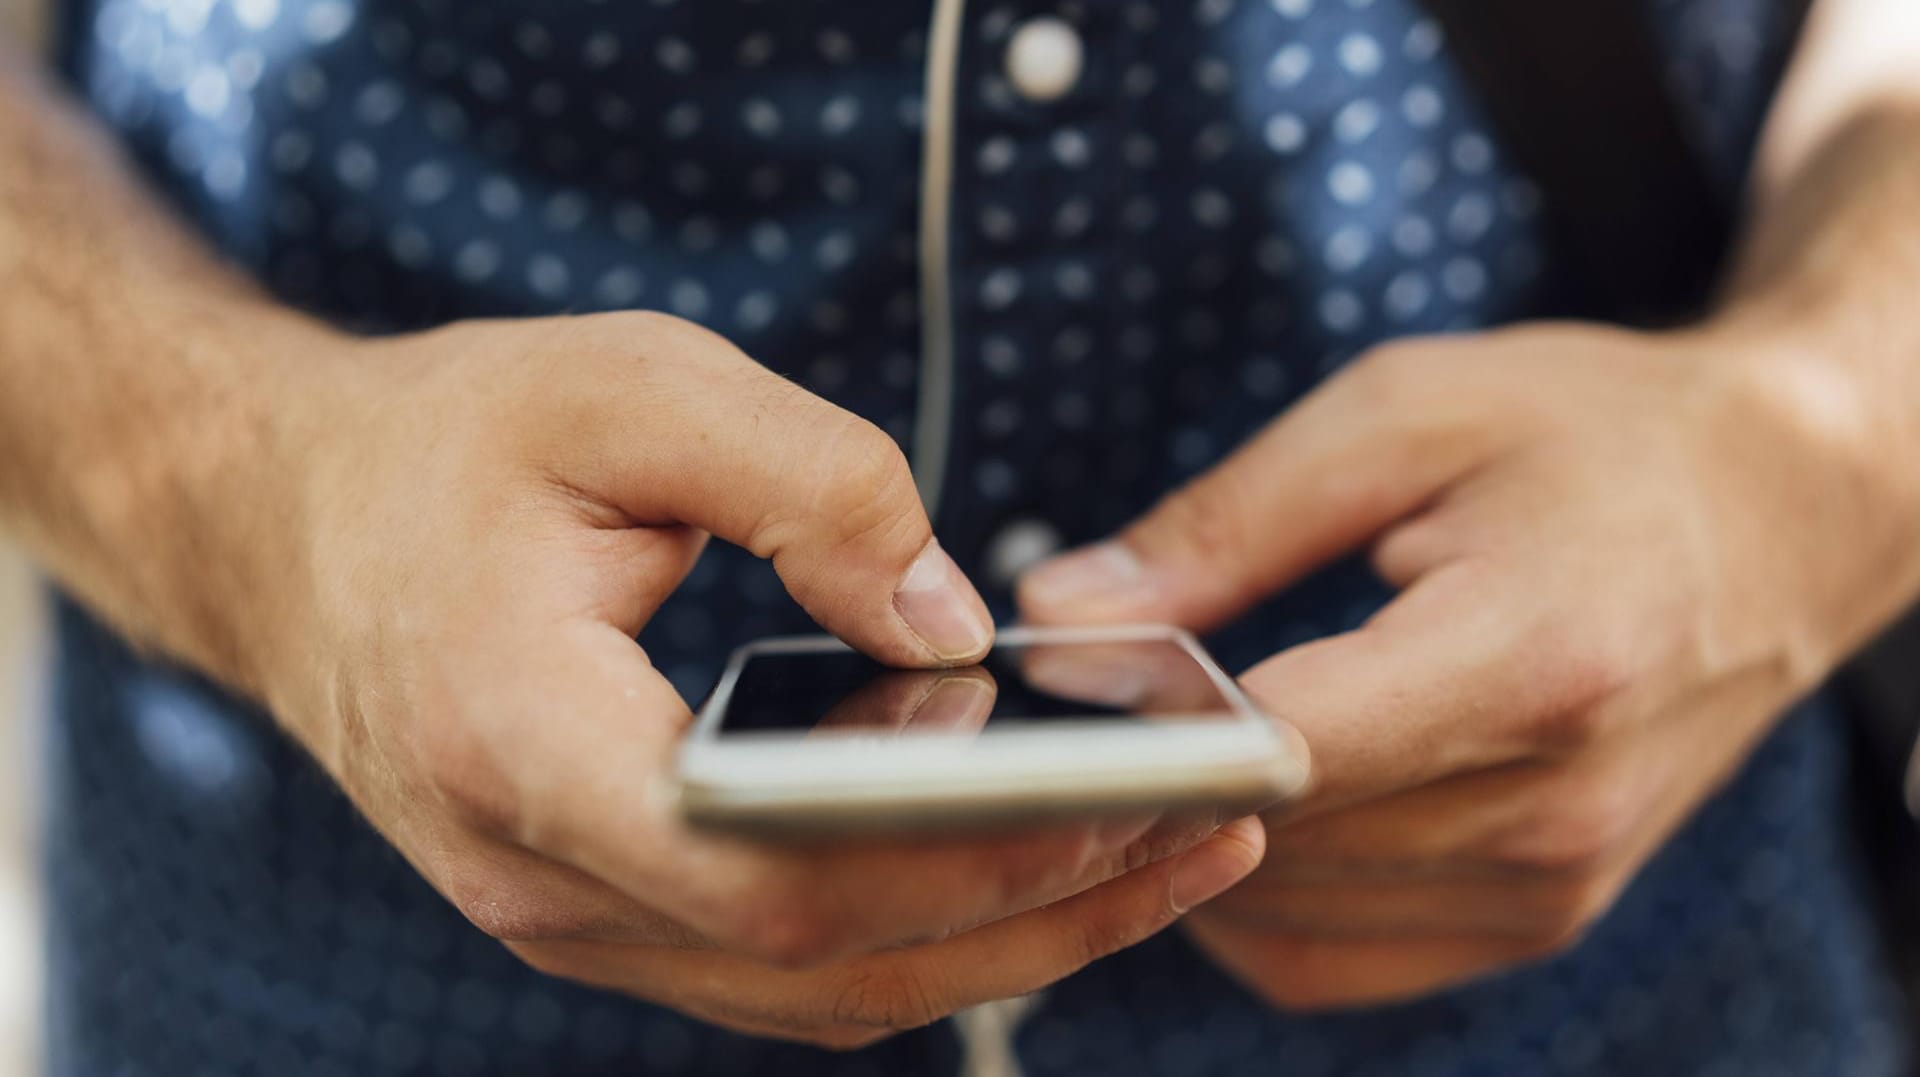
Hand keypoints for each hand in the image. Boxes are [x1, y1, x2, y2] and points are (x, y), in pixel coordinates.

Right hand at [210, 310, 1259, 1044]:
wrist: (290, 525)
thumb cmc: (451, 443)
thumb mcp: (626, 387)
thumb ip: (805, 483)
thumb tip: (952, 625)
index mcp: (523, 743)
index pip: (779, 871)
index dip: (973, 857)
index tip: (1137, 804)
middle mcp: (538, 875)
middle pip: (829, 959)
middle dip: (1046, 909)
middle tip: (1215, 832)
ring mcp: (561, 917)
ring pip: (818, 987)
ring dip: (1004, 938)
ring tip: (1164, 856)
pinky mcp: (597, 908)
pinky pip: (781, 965)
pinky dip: (919, 932)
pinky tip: (1027, 864)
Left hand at [1019, 320, 1919, 1009]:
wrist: (1783, 514)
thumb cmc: (1598, 441)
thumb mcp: (1404, 416)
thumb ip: (1223, 525)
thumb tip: (1062, 615)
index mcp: (1536, 658)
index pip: (1284, 751)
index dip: (1147, 725)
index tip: (1070, 679)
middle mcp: (1552, 805)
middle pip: (1264, 837)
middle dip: (1150, 771)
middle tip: (1102, 685)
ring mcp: (1550, 884)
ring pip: (1276, 908)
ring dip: (1197, 833)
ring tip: (1182, 728)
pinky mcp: (1536, 919)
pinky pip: (1325, 957)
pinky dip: (1255, 893)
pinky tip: (1251, 800)